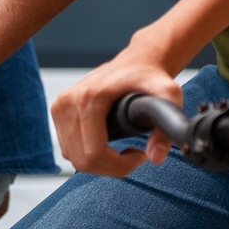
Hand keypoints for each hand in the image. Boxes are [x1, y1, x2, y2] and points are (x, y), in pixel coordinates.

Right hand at [53, 38, 184, 176]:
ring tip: (123, 150)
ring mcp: (60, 106)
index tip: (139, 156)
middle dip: (111, 167)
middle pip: (82, 160)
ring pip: (74, 158)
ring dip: (100, 163)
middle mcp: (68, 102)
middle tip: (134, 156)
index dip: (119, 166)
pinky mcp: (58, 110)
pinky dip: (88, 155)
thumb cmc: (152, 76)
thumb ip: (167, 126)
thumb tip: (155, 157)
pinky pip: (69, 149)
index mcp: (89, 98)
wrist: (137, 61)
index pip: (94, 153)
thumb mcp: (169, 95)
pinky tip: (108, 145)